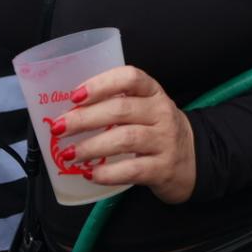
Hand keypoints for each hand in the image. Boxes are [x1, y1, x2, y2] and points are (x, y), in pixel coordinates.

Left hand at [52, 65, 196, 203]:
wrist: (193, 160)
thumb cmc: (157, 130)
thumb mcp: (145, 109)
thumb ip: (116, 105)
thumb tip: (68, 112)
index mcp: (153, 92)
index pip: (130, 77)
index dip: (101, 84)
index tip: (75, 95)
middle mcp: (161, 112)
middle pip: (120, 110)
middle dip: (85, 118)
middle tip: (59, 128)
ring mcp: (164, 141)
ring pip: (125, 139)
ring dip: (91, 146)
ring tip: (69, 154)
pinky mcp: (163, 168)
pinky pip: (132, 169)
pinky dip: (108, 172)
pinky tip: (91, 174)